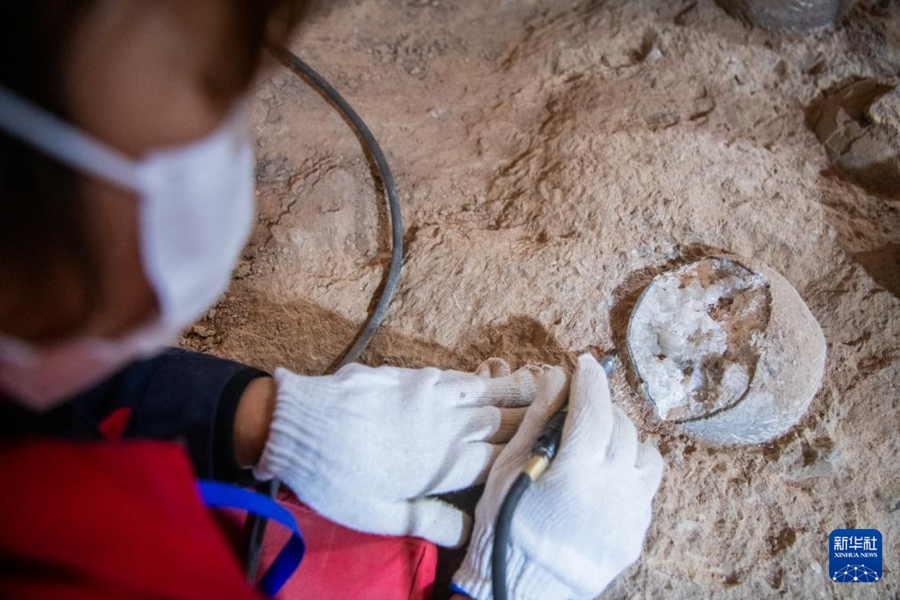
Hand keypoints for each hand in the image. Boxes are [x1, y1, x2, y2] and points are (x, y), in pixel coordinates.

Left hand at [253, 358, 542, 547]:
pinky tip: (490, 375)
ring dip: (517, 390)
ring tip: (545, 384)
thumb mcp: (381, 514)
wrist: (298, 423)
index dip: (532, 454)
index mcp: (446, 463)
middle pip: (503, 421)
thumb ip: (430, 521)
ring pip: (486, 392)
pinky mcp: (412, 375)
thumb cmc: (337, 477)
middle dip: (536, 417)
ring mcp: (431, 394)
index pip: (502, 459)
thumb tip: (471, 530)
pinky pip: (458, 375)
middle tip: (568, 409)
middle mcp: (448, 424)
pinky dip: (481, 376)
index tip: (560, 448)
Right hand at [453, 354, 663, 599]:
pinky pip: (644, 491)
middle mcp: (612, 488)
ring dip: (624, 442)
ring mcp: (630, 514)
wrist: (519, 586)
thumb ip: (538, 419)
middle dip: (603, 409)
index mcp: (577, 469)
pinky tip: (604, 480)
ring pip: (645, 456)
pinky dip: (628, 475)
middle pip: (622, 427)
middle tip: (582, 408)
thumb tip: (556, 378)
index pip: (594, 407)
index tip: (584, 364)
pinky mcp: (635, 535)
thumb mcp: (509, 468)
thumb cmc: (504, 523)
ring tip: (599, 446)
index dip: (590, 380)